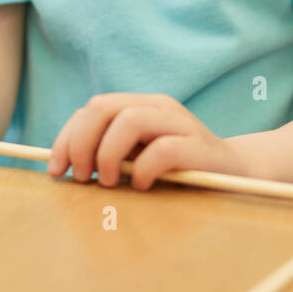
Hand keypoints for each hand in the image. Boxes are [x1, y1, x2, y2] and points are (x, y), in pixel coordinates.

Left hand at [46, 92, 248, 189]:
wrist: (236, 175)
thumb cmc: (178, 172)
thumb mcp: (137, 160)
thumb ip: (109, 155)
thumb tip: (65, 168)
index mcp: (140, 105)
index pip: (91, 109)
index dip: (66, 137)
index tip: (56, 170)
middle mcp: (159, 107)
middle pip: (103, 106)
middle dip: (81, 143)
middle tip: (81, 176)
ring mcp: (181, 123)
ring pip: (129, 119)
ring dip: (107, 154)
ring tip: (107, 182)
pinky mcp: (199, 147)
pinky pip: (162, 150)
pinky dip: (143, 170)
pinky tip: (142, 186)